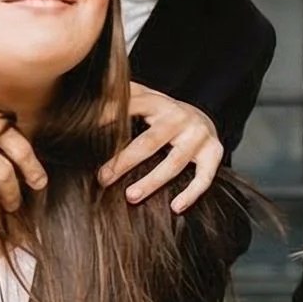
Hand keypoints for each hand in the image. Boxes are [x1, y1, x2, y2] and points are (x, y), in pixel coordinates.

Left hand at [99, 84, 223, 211]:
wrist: (205, 118)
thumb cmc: (166, 115)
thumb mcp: (147, 101)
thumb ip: (123, 97)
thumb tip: (92, 94)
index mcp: (161, 104)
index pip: (133, 108)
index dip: (110, 116)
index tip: (88, 129)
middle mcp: (181, 118)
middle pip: (151, 141)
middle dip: (125, 161)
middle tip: (104, 179)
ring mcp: (199, 136)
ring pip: (175, 162)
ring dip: (152, 181)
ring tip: (131, 196)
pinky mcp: (214, 153)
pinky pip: (204, 177)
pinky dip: (191, 193)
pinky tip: (175, 207)